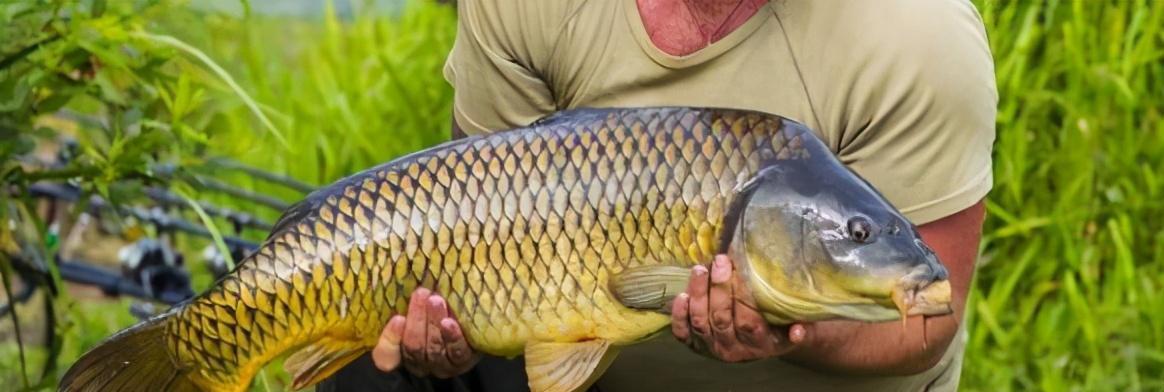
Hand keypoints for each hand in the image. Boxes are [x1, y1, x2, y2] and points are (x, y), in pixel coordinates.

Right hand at [371, 287, 480, 377]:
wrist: (474, 320)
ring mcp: (442, 365)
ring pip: (433, 349)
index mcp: (401, 352)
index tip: (397, 318)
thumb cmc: (437, 305)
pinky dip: (451, 336)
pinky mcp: (463, 361)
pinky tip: (449, 322)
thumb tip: (398, 264)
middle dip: (417, 320)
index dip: (389, 341)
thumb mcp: (419, 302)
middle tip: (421, 294)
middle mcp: (419, 362)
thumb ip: (410, 297)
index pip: (385, 357)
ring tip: (436, 300)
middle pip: (413, 348)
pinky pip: (456, 352)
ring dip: (433, 323)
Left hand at [671, 254, 807, 361]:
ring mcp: (711, 347)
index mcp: (759, 344)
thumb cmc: (779, 325)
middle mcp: (733, 349)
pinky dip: (679, 315)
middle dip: (719, 288)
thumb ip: (800, 326)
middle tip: (721, 261)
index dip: (741, 297)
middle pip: (721, 319)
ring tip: (700, 269)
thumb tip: (800, 329)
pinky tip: (682, 295)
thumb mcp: (794, 325)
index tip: (739, 271)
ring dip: (698, 294)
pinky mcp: (694, 343)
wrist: (760, 342)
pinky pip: (682, 332)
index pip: (748, 322)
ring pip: (700, 322)